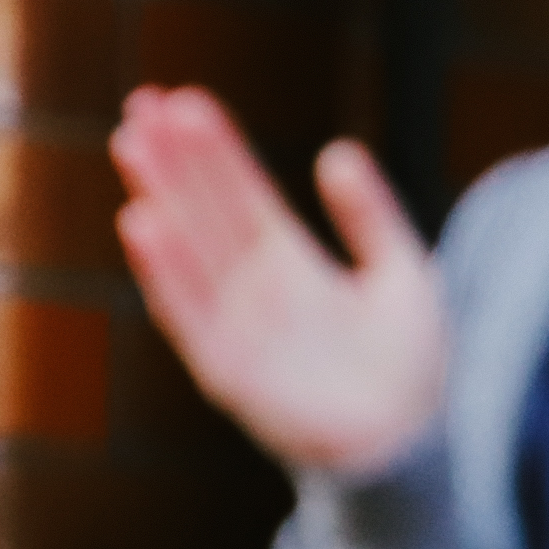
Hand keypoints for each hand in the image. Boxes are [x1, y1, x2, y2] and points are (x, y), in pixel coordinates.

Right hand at [112, 87, 445, 478]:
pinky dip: (165, 270)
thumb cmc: (413, 371)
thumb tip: (337, 150)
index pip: (242, 194)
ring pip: (188, 251)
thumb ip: (371, 215)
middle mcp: (254, 293)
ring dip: (158, 197)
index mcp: (291, 266)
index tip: (182, 99)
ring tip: (131, 143)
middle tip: (139, 101)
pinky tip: (142, 222)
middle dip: (172, 159)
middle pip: (205, 212)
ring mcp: (237, 330)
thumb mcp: (403, 273)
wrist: (417, 449)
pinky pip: (188, 315)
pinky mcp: (229, 372)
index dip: (214, 149)